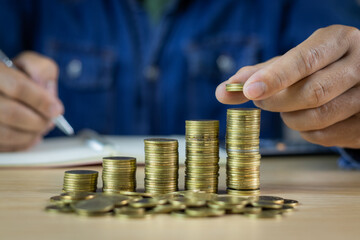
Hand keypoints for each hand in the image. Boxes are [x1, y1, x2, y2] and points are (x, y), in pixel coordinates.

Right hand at [0, 51, 62, 150]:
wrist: (2, 87)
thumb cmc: (18, 74)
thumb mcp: (32, 63)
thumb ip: (42, 71)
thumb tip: (46, 91)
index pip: (18, 86)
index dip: (41, 101)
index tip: (57, 110)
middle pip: (11, 113)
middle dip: (38, 121)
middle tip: (50, 122)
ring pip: (5, 133)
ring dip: (30, 135)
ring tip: (41, 129)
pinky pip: (2, 146)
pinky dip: (20, 144)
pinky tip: (30, 137)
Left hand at [216, 25, 359, 148]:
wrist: (359, 76)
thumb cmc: (317, 66)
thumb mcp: (292, 61)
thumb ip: (258, 73)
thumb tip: (222, 91)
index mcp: (339, 41)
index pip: (304, 60)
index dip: (274, 77)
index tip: (248, 90)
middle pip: (312, 93)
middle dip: (276, 102)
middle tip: (260, 99)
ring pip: (319, 117)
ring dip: (290, 118)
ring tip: (287, 107)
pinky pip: (326, 136)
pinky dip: (305, 132)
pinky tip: (305, 118)